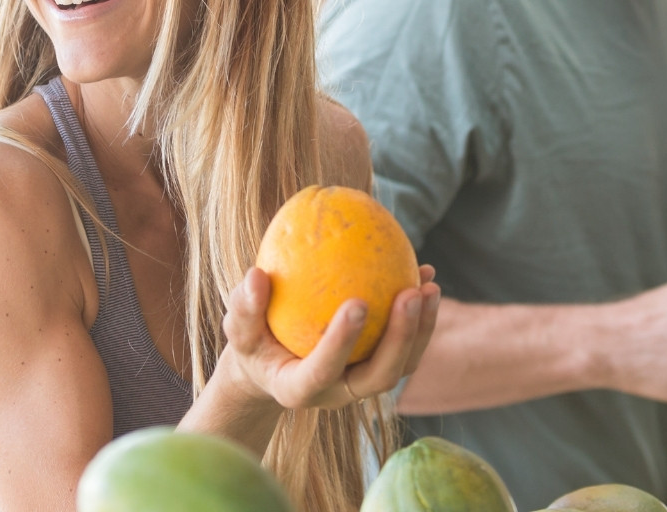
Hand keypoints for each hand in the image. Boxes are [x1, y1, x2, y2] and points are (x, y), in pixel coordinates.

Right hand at [216, 265, 440, 410]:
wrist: (272, 363)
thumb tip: (256, 275)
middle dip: (400, 338)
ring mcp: (362, 382)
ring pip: (402, 365)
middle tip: (410, 293)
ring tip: (428, 285)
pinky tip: (425, 273)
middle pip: (379, 377)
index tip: (358, 302)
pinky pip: (407, 345)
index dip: (342, 342)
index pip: (324, 370)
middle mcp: (338, 393)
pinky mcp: (378, 366)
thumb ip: (243, 307)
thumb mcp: (237, 327)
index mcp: (300, 389)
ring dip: (421, 329)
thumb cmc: (252, 341)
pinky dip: (421, 315)